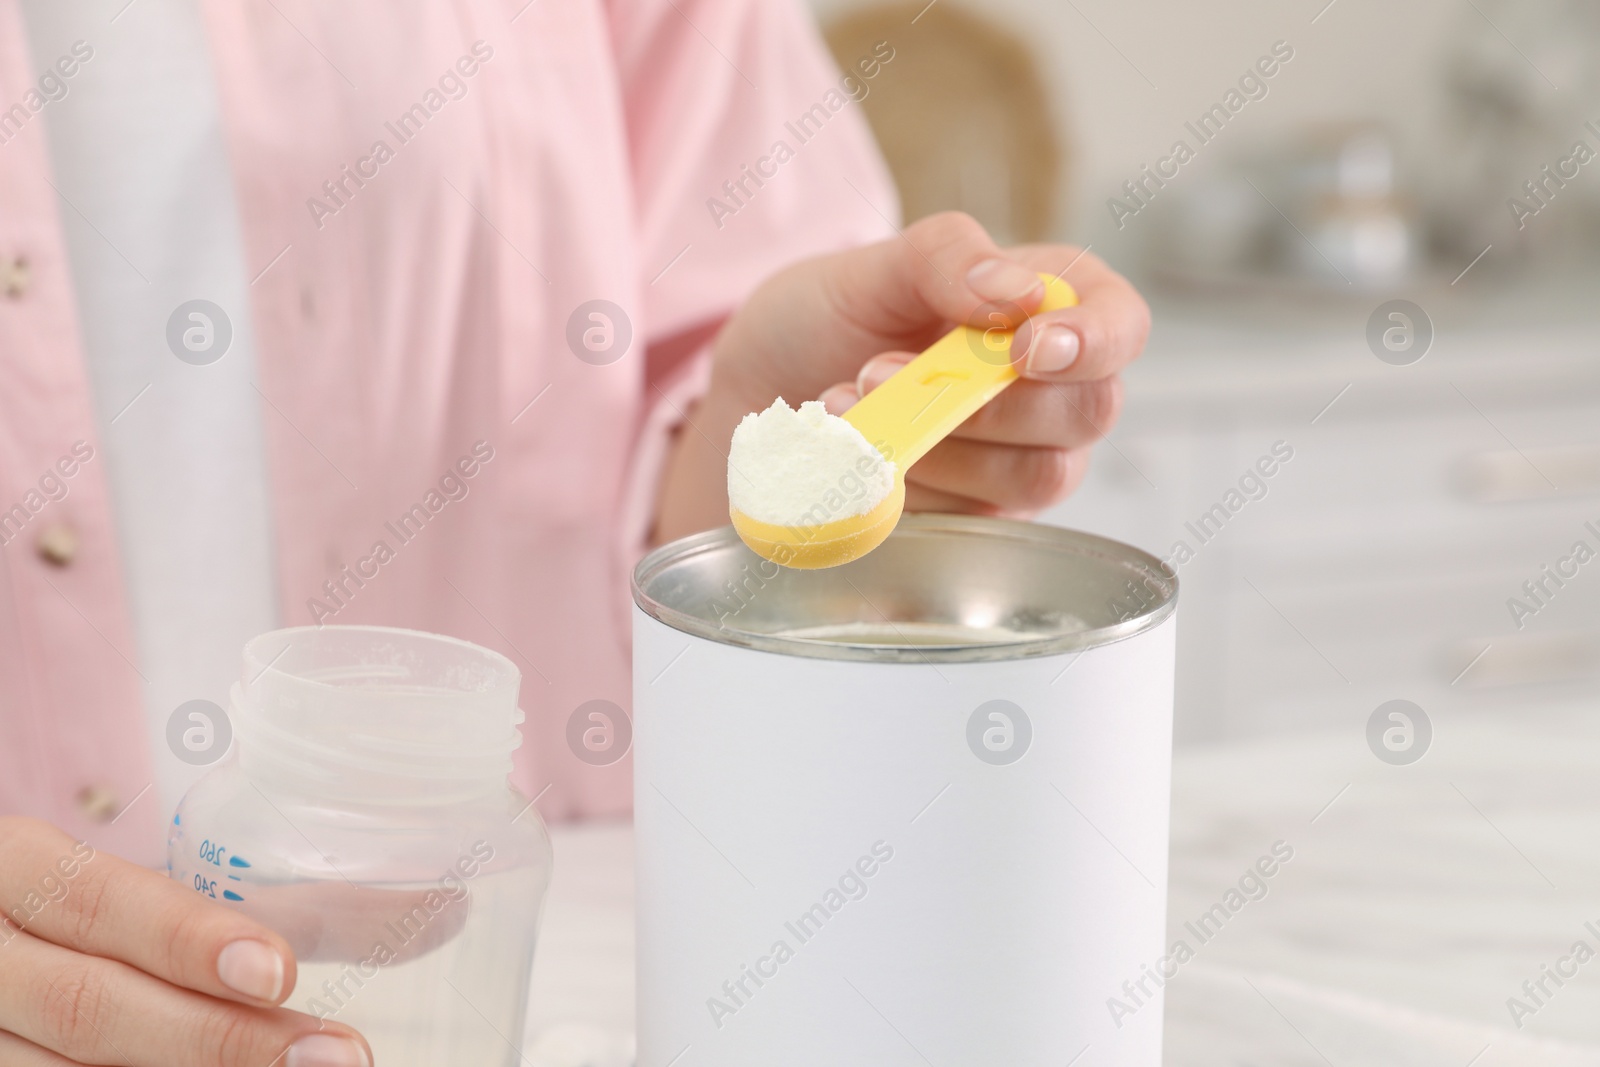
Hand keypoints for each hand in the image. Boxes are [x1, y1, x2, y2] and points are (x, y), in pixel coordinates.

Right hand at [0, 817, 371, 1066]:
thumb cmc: (92, 926)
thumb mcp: (154, 898)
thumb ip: (283, 906)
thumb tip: (447, 912)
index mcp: (15, 872)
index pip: (95, 900)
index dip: (185, 939)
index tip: (279, 970)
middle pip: (90, 1006)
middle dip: (218, 1038)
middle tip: (334, 1057)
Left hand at [655, 212, 1149, 539]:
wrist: (758, 399)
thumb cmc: (822, 322)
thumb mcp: (868, 267)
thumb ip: (944, 259)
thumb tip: (1019, 292)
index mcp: (1047, 302)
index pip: (1122, 324)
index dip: (1095, 341)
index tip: (1026, 347)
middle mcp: (1051, 386)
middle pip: (1090, 411)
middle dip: (988, 400)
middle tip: (882, 368)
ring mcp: (1021, 457)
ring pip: (1036, 475)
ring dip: (939, 443)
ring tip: (845, 402)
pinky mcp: (978, 514)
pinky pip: (974, 516)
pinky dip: (909, 482)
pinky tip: (855, 453)